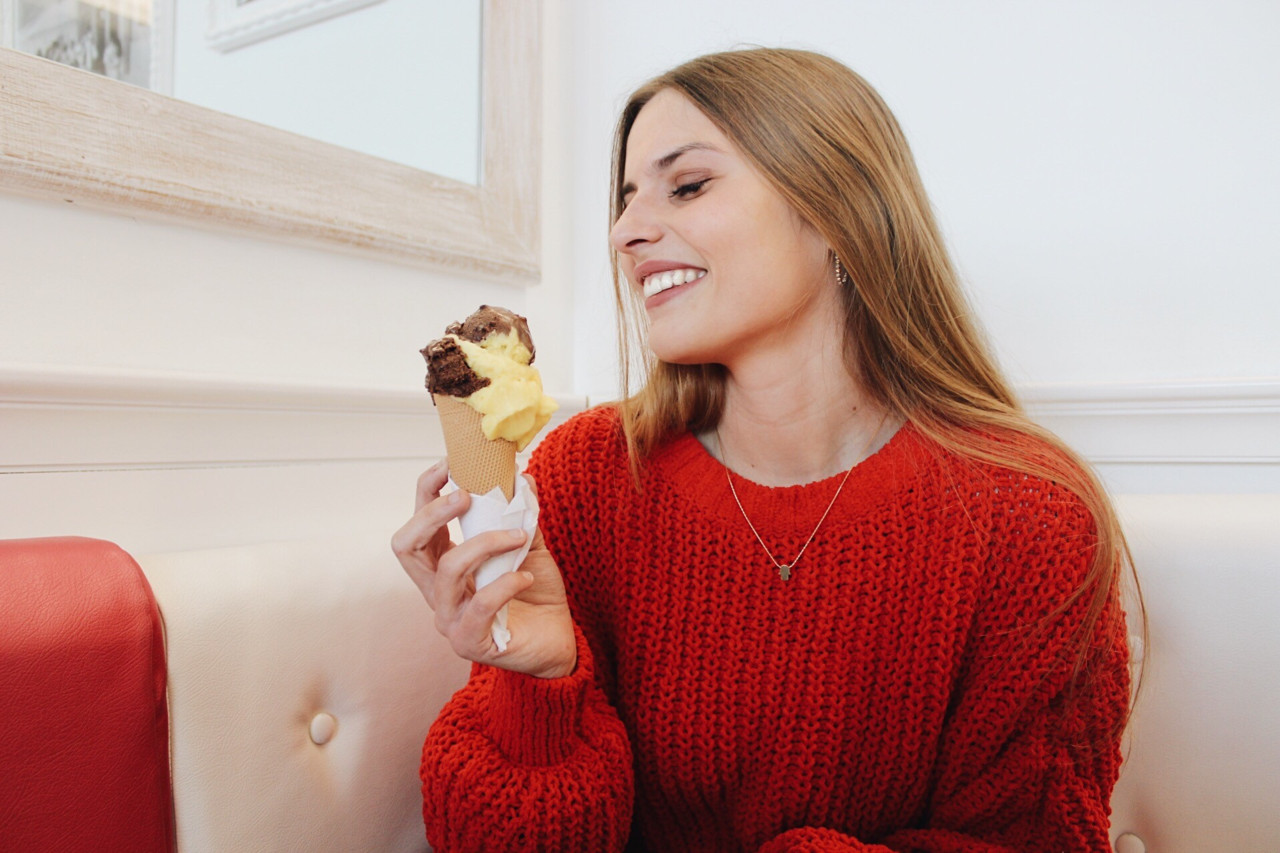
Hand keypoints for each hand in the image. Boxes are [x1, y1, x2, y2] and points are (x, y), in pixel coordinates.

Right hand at [391, 461, 577, 678]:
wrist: (558, 641)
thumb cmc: (537, 595)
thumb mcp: (529, 546)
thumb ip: (521, 514)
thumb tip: (523, 477)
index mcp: (443, 565)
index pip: (417, 525)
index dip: (425, 492)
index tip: (448, 464)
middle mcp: (438, 591)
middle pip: (407, 546)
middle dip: (432, 513)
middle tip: (466, 494)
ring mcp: (449, 618)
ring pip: (447, 571)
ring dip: (484, 543)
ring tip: (517, 535)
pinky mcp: (470, 641)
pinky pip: (480, 604)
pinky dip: (506, 583)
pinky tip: (527, 577)